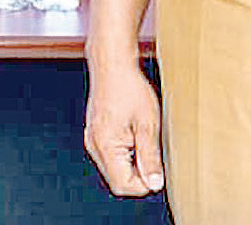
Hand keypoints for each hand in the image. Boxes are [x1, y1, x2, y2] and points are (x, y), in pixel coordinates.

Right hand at [83, 60, 164, 196]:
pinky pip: (109, 156)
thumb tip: (155, 184)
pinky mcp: (95, 134)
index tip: (158, 171)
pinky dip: (124, 155)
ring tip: (143, 142)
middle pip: (117, 180)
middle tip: (153, 155)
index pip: (123, 185)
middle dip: (138, 176)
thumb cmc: (129, 89)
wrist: (111, 66)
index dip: (144, 184)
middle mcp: (94, 146)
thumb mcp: (147, 125)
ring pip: (114, 169)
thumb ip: (150, 158)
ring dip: (132, 165)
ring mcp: (92, 140)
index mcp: (106, 146)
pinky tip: (134, 137)